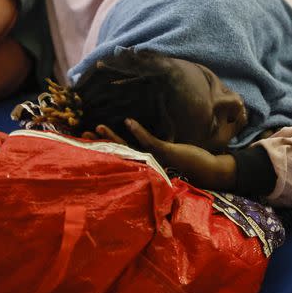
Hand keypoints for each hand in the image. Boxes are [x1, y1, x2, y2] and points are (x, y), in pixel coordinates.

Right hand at [97, 120, 236, 190]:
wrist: (208, 171)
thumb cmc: (189, 164)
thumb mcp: (168, 156)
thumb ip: (155, 150)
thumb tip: (142, 137)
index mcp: (145, 164)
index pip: (120, 153)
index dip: (103, 145)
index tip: (87, 138)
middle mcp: (147, 163)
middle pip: (119, 151)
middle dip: (100, 142)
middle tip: (82, 134)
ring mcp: (155, 158)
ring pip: (129, 146)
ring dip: (113, 135)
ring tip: (98, 126)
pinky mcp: (166, 152)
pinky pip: (149, 140)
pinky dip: (139, 131)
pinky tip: (129, 121)